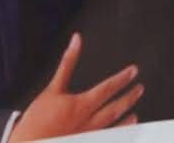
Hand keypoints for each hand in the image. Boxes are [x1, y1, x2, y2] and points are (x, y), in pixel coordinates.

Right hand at [8, 34, 140, 139]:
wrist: (32, 142)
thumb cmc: (38, 116)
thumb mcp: (51, 89)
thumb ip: (66, 64)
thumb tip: (77, 41)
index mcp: (81, 104)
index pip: (107, 88)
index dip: (122, 79)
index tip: (133, 71)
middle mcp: (90, 120)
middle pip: (115, 107)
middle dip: (129, 96)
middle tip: (140, 87)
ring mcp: (90, 134)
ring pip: (116, 125)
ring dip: (127, 117)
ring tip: (135, 109)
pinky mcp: (88, 141)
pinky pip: (109, 136)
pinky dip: (120, 132)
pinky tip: (125, 129)